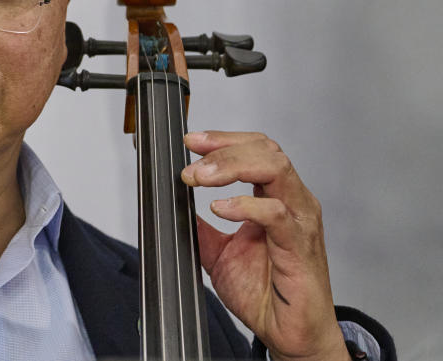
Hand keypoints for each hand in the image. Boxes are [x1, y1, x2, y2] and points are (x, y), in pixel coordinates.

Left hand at [181, 131, 348, 360]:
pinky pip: (277, 213)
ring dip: (232, 166)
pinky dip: (245, 205)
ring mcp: (300, 222)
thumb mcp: (218, 252)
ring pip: (276, 169)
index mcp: (277, 197)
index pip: (257, 149)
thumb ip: (200, 226)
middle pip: (266, 151)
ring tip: (200, 178)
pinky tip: (220, 208)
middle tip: (190, 162)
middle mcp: (293, 203)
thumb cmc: (265, 292)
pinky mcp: (300, 246)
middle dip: (223, 148)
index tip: (190, 142)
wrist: (290, 334)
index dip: (224, 140)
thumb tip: (173, 205)